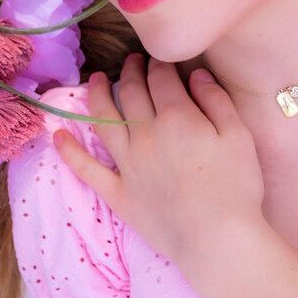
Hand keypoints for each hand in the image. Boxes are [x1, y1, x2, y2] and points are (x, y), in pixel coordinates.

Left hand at [51, 54, 265, 273]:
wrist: (218, 239)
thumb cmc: (237, 187)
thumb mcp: (239, 136)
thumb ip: (216, 100)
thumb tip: (197, 75)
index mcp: (177, 117)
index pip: (162, 79)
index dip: (160, 64)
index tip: (160, 58)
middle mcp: (145, 135)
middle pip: (132, 94)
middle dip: (132, 72)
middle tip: (133, 61)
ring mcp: (128, 165)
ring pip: (104, 121)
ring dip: (98, 96)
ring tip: (97, 81)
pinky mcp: (119, 193)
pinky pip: (86, 169)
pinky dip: (69, 152)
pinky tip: (58, 135)